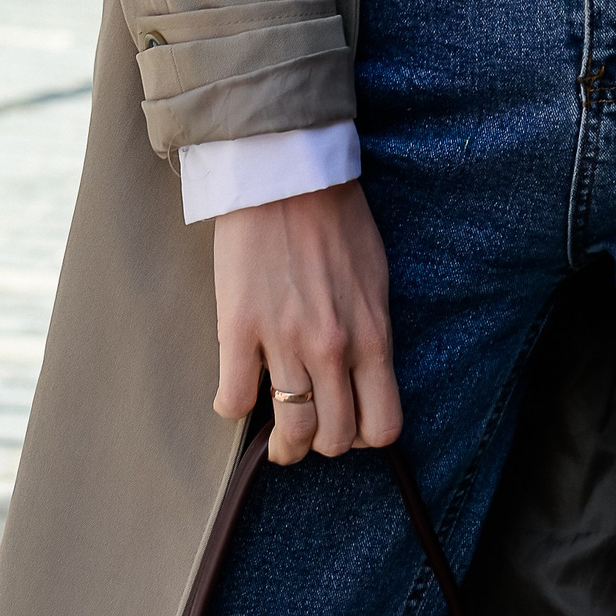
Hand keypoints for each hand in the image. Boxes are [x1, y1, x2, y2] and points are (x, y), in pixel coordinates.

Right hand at [213, 181, 401, 466]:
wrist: (286, 172)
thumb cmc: (335, 217)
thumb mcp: (373, 277)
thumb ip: (370, 330)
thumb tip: (362, 373)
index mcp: (372, 334)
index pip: (382, 426)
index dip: (365, 436)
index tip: (350, 423)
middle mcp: (332, 347)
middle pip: (335, 440)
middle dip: (322, 443)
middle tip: (308, 426)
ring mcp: (285, 341)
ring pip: (290, 434)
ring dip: (282, 442)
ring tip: (274, 432)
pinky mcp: (239, 328)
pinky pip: (234, 401)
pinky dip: (233, 406)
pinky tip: (236, 391)